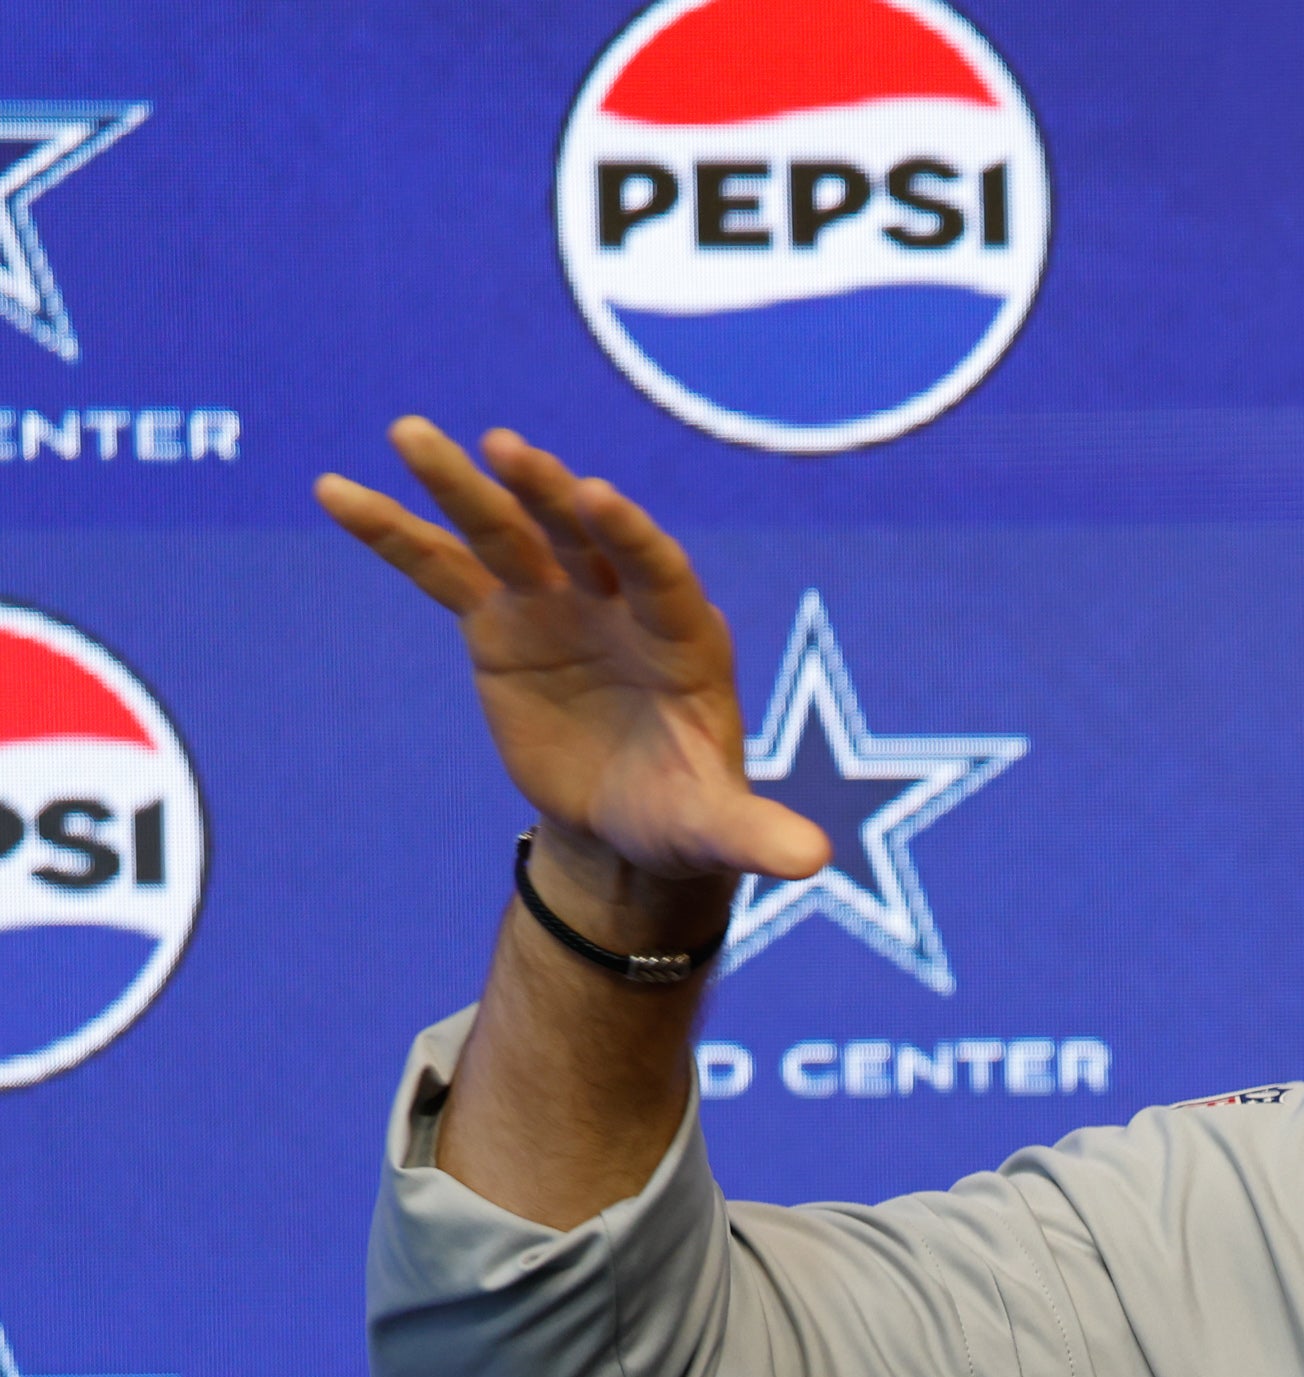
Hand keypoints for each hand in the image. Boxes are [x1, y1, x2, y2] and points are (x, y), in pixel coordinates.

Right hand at [315, 420, 827, 906]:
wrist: (628, 823)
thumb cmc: (686, 816)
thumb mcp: (718, 829)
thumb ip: (758, 834)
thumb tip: (814, 862)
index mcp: (686, 637)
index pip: (661, 573)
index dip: (631, 535)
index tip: (597, 495)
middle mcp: (620, 603)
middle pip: (581, 536)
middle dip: (547, 492)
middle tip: (505, 446)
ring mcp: (556, 604)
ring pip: (506, 534)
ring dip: (460, 486)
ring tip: (410, 432)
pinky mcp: (499, 622)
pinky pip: (441, 569)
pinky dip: (393, 533)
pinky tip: (336, 493)